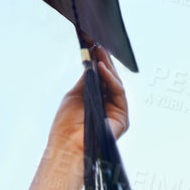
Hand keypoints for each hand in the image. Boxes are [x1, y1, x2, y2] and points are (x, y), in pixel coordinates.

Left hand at [45, 44, 128, 163]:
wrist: (67, 144)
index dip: (98, 63)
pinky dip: (111, 79)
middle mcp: (108, 106)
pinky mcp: (123, 117)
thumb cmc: (67, 124)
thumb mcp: (76, 95)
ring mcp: (116, 111)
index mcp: (96, 101)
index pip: (101, 79)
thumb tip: (91, 61)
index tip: (93, 47)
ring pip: (116, 84)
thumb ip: (87, 79)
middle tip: (98, 45)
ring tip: (99, 52)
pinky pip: (119, 93)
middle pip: (110, 80)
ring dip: (108, 67)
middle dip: (104, 62)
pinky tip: (102, 68)